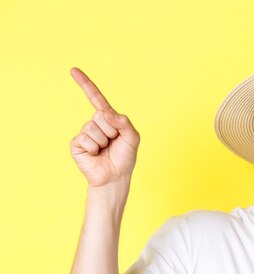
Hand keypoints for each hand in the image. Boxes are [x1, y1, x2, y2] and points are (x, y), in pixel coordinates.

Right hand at [69, 67, 139, 187]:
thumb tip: (107, 113)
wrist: (115, 177)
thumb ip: (124, 122)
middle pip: (100, 115)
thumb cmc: (124, 158)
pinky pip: (86, 139)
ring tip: (105, 150)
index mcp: (108, 119)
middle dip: (111, 130)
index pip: (96, 98)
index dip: (86, 84)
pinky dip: (94, 148)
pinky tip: (95, 155)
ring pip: (93, 128)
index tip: (73, 70)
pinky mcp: (76, 144)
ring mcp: (84, 133)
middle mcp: (95, 123)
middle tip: (113, 143)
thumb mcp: (132, 138)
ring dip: (103, 141)